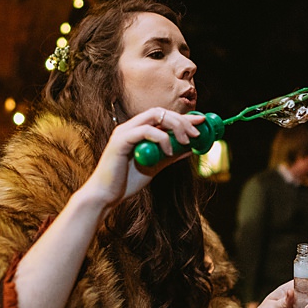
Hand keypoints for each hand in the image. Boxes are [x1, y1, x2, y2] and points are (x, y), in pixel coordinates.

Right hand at [79, 107, 204, 207]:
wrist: (106, 196)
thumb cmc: (126, 182)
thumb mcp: (155, 166)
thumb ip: (170, 155)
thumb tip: (190, 149)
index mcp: (136, 131)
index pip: (162, 116)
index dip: (183, 117)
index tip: (201, 121)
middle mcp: (129, 127)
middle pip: (160, 111)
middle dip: (181, 120)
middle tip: (197, 133)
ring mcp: (124, 132)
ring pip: (154, 115)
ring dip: (175, 126)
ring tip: (186, 141)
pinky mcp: (120, 141)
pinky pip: (145, 130)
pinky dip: (161, 138)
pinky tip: (168, 151)